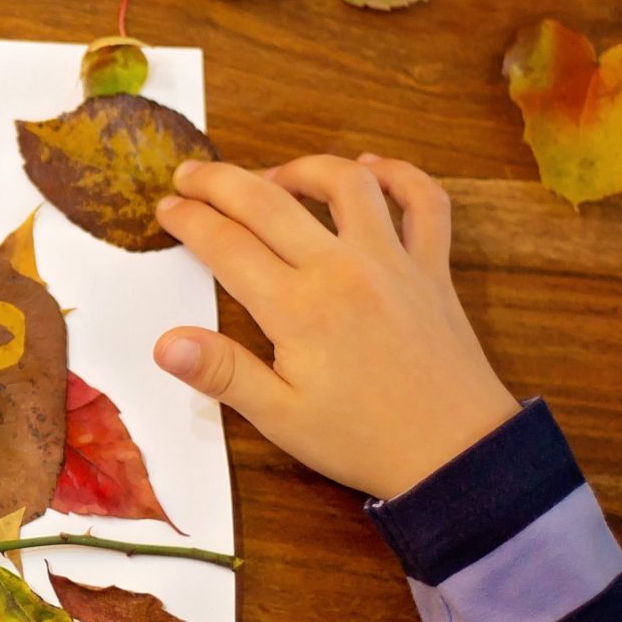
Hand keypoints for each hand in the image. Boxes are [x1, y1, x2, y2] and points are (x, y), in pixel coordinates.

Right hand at [152, 154, 518, 500]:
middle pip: (269, 201)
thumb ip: (222, 373)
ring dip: (302, 167)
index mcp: (297, 308)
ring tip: (273, 177)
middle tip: (190, 174)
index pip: (226, 245)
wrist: (455, 454)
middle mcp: (341, 269)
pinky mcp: (432, 268)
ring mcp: (392, 262)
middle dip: (220, 180)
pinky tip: (370, 169)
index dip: (188, 221)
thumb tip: (165, 343)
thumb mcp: (280, 418)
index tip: (165, 210)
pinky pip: (424, 202)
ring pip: (346, 184)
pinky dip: (400, 175)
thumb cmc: (363, 440)